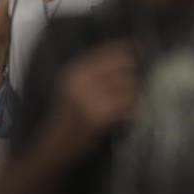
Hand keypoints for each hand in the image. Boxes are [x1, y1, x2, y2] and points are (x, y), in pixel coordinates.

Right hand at [47, 41, 136, 158]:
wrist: (54, 146)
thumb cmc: (66, 117)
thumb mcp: (71, 88)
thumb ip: (92, 73)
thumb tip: (125, 57)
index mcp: (73, 72)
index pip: (105, 52)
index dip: (125, 48)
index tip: (139, 47)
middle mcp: (80, 82)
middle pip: (121, 67)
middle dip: (133, 75)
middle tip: (136, 84)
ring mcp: (89, 99)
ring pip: (127, 87)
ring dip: (133, 96)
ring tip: (128, 105)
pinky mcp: (98, 117)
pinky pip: (126, 107)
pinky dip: (131, 111)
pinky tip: (126, 117)